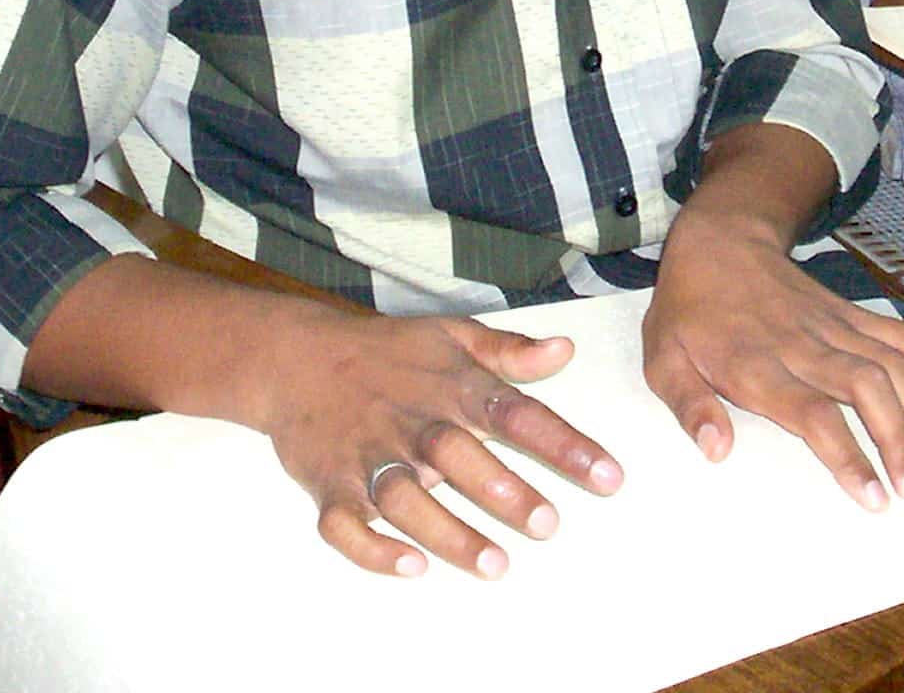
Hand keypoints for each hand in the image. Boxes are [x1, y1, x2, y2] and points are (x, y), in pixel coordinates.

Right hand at [250, 307, 622, 580]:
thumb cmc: (388, 353)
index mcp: (449, 386)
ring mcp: (368, 454)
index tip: (607, 476)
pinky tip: (409, 566)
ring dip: (448, 532)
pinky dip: (373, 547)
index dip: (563, 444)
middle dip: (503, 491)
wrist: (296, 358)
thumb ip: (509, 351)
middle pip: (459, 456)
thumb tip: (565, 350)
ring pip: (406, 498)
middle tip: (547, 525)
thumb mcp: (452, 336)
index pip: (515, 412)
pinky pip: (345, 522)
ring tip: (494, 564)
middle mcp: (411, 422)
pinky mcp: (330, 483)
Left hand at [644, 203, 903, 509]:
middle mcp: (803, 344)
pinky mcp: (851, 312)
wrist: (719, 241)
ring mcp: (834, 324)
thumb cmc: (689, 312)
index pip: (813, 413)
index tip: (874, 498)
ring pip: (893, 364)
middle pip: (867, 388)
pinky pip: (902, 336)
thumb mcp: (663, 359)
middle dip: (899, 441)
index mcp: (756, 364)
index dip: (848, 456)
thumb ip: (689, 407)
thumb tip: (717, 450)